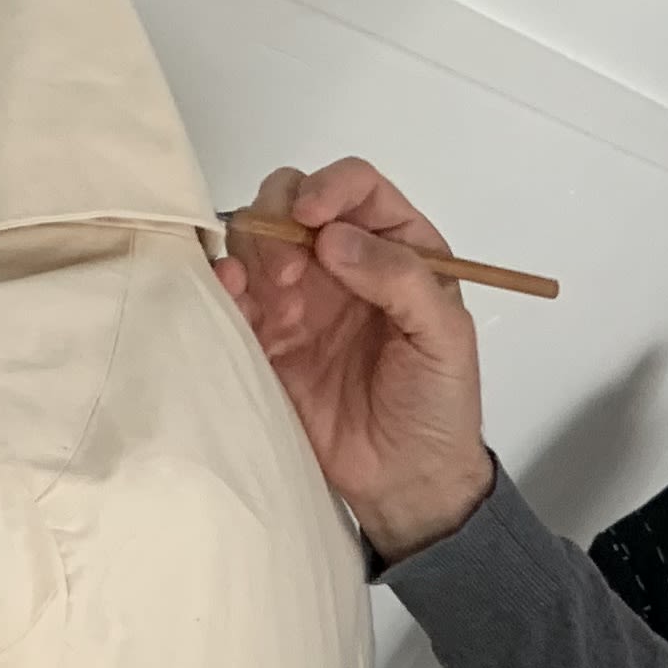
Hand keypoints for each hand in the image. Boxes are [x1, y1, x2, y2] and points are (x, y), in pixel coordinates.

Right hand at [215, 159, 497, 561]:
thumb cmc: (438, 407)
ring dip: (255, 250)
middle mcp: (344, 263)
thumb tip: (335, 237)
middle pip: (293, 200)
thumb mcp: (444, 336)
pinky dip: (224, 282)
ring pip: (256, 238)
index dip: (332, 187)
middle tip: (293, 271)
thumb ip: (401, 277)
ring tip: (277, 299)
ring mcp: (300, 297)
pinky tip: (232, 293)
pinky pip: (234, 292)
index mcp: (398, 250)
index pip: (359, 187)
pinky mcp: (267, 336)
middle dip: (281, 218)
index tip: (314, 216)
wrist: (407, 480)